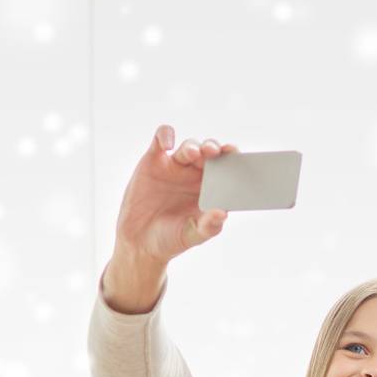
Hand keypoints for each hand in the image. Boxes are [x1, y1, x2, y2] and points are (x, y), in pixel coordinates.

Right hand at [103, 124, 238, 312]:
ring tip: (193, 154)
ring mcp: (176, 167)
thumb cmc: (171, 239)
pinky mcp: (153, 161)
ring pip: (189, 146)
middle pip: (210, 153)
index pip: (227, 170)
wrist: (139, 241)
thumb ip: (209, 226)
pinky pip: (160, 140)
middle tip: (215, 151)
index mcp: (212, 190)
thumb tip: (223, 213)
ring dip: (193, 146)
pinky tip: (168, 144)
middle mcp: (196, 175)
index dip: (233, 161)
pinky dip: (165, 135)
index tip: (236, 157)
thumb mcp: (192, 236)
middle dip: (214, 148)